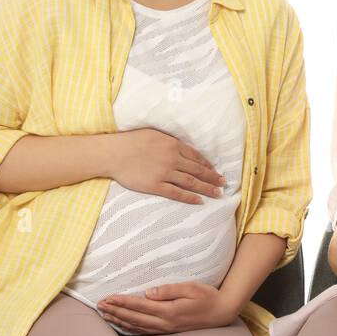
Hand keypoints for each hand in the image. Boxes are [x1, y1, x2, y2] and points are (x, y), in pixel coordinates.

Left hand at [97, 281, 236, 333]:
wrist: (222, 313)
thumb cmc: (208, 297)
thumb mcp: (191, 288)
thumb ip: (169, 290)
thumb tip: (148, 293)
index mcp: (169, 311)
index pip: (139, 306)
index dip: (122, 302)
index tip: (107, 297)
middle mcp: (165, 323)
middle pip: (134, 318)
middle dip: (115, 311)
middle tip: (98, 305)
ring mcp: (166, 329)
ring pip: (136, 326)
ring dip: (119, 320)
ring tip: (104, 315)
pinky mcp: (168, 331)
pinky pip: (144, 331)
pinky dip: (130, 328)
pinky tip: (122, 324)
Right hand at [108, 128, 226, 203]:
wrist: (113, 153)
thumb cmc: (130, 141)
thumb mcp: (154, 134)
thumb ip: (170, 141)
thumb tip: (182, 148)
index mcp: (173, 145)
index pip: (196, 156)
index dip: (208, 165)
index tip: (216, 170)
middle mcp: (172, 159)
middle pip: (198, 170)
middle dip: (212, 177)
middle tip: (223, 183)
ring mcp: (165, 173)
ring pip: (191, 182)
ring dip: (206, 188)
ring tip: (217, 193)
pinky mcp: (155, 185)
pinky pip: (176, 193)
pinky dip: (189, 197)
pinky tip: (199, 201)